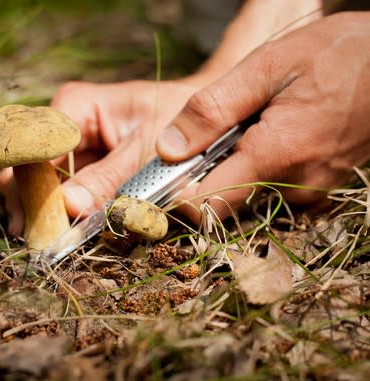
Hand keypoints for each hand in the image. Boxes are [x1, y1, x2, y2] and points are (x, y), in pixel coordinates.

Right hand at [0, 78, 206, 234]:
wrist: (205, 121)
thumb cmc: (179, 121)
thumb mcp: (147, 150)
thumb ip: (109, 178)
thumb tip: (69, 207)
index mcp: (76, 106)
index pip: (35, 145)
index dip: (30, 182)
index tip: (36, 220)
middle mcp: (63, 127)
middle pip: (28, 168)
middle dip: (31, 203)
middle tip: (37, 241)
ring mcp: (69, 152)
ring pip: (39, 187)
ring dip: (44, 215)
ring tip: (49, 243)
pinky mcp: (80, 173)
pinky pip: (62, 197)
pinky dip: (64, 217)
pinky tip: (65, 236)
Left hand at [156, 12, 369, 223]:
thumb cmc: (337, 55)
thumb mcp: (266, 68)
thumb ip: (212, 111)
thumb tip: (166, 150)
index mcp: (277, 155)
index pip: (207, 206)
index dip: (175, 197)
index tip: (161, 179)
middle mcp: (295, 184)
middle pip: (222, 200)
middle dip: (204, 172)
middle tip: (214, 132)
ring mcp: (310, 190)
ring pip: (245, 192)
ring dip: (232, 164)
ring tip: (253, 123)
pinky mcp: (317, 187)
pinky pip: (270, 185)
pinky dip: (256, 164)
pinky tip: (270, 132)